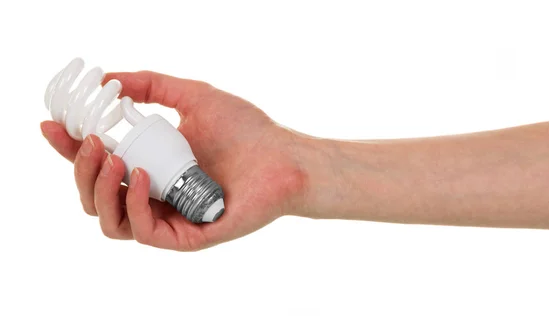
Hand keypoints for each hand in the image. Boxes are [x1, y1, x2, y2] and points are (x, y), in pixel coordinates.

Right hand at [41, 71, 306, 250]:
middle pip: (94, 196)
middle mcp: (155, 195)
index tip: (52, 124)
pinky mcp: (184, 237)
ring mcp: (168, 218)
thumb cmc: (246, 130)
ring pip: (109, 220)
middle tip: (91, 141)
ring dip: (99, 190)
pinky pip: (142, 232)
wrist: (285, 157)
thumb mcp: (192, 96)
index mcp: (152, 166)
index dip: (68, 148)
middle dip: (81, 170)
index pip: (99, 164)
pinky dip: (134, 204)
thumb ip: (151, 85)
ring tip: (112, 158)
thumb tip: (106, 77)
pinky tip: (141, 175)